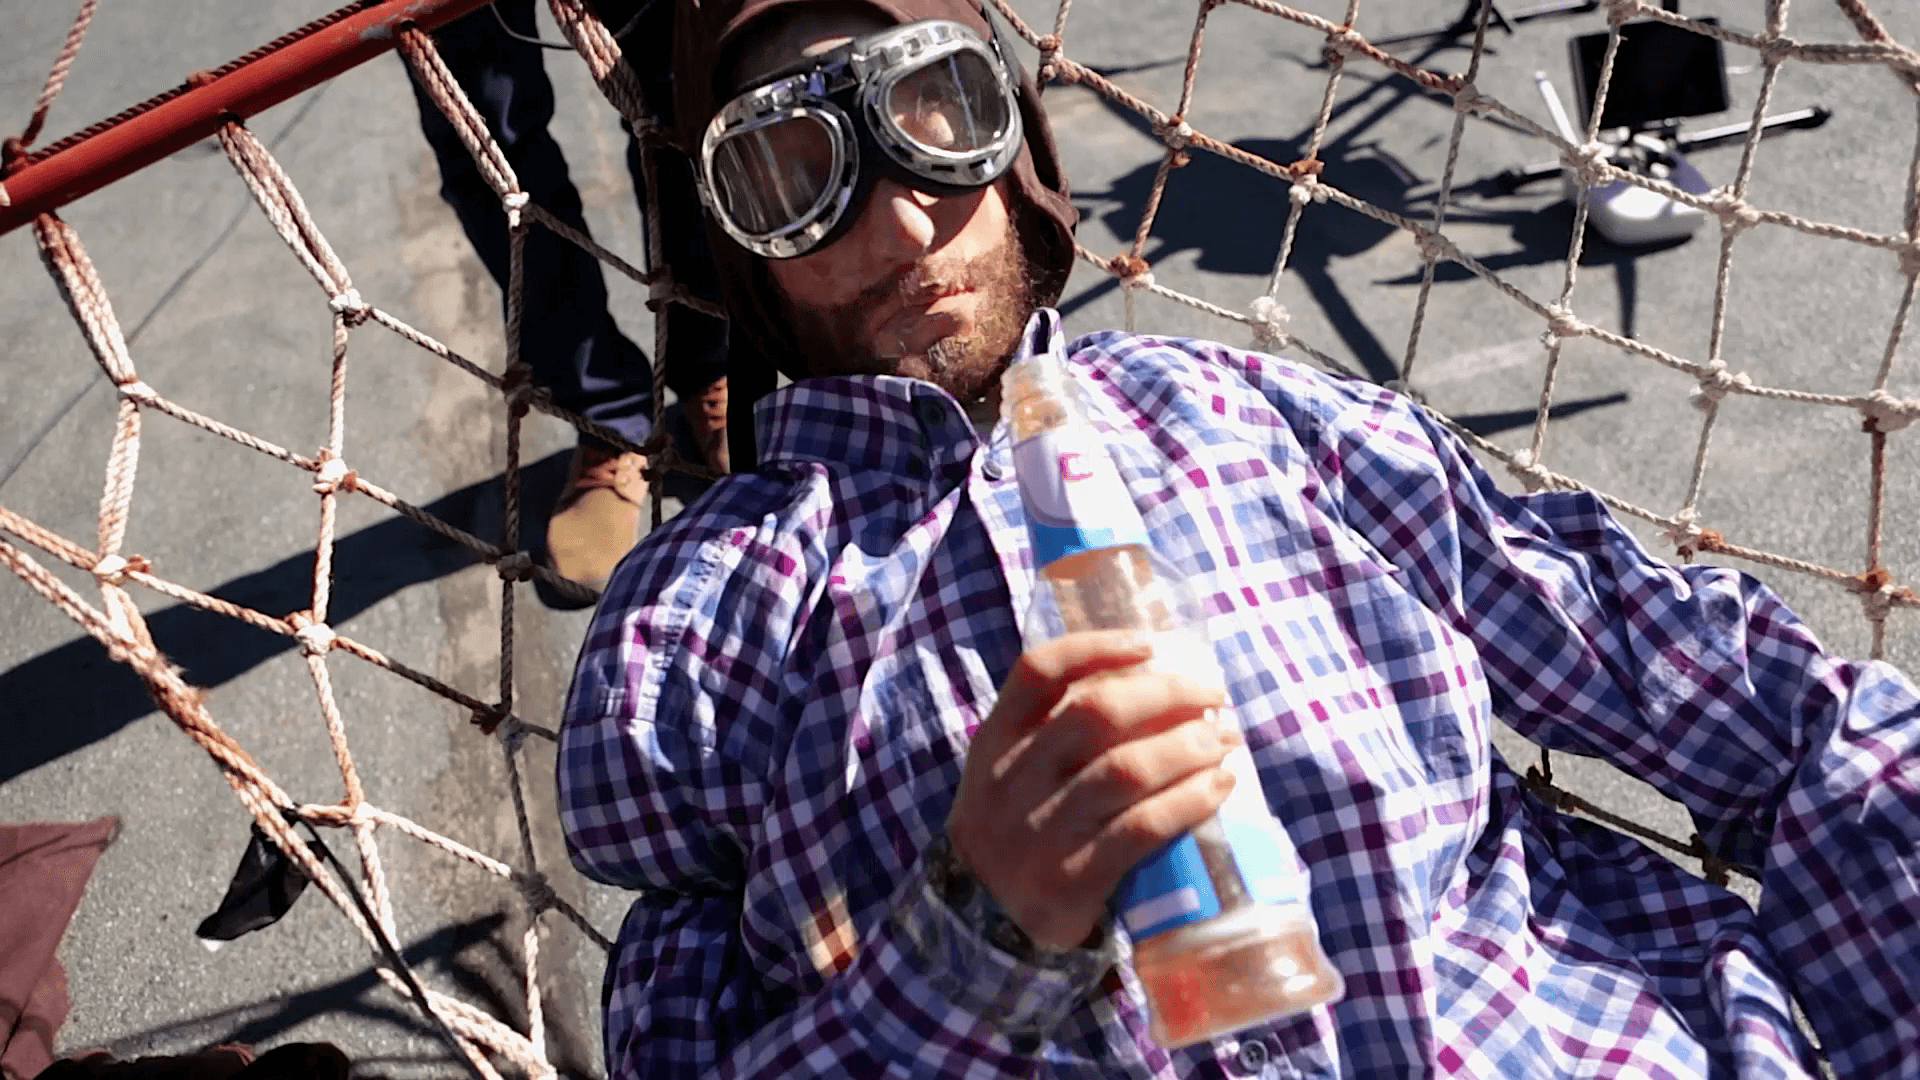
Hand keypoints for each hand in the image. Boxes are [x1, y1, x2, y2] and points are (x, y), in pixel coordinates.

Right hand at [947, 631, 1240, 950]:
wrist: (979, 921)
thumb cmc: (1015, 826)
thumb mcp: (1008, 770)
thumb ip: (1053, 731)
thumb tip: (1151, 682)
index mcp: (996, 740)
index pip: (1038, 672)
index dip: (1096, 648)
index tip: (1149, 644)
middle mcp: (1013, 780)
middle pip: (1095, 714)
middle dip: (1166, 694)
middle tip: (1211, 695)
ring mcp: (1041, 831)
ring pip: (1126, 770)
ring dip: (1188, 747)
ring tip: (1224, 740)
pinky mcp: (1071, 879)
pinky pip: (1142, 829)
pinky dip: (1189, 801)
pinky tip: (1219, 786)